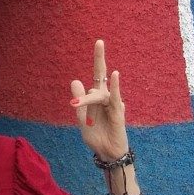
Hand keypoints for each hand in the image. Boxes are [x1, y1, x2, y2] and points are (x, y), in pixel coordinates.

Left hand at [69, 40, 129, 162]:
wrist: (106, 153)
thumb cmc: (96, 135)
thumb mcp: (82, 117)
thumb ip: (79, 100)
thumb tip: (75, 80)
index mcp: (97, 97)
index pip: (97, 75)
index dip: (98, 59)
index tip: (99, 42)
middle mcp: (106, 97)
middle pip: (100, 76)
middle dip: (99, 58)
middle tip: (98, 41)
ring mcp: (112, 104)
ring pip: (98, 94)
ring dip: (87, 101)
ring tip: (78, 109)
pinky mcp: (118, 113)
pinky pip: (115, 98)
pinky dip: (115, 86)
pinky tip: (115, 75)